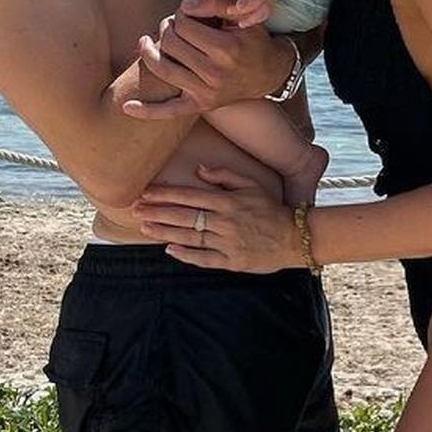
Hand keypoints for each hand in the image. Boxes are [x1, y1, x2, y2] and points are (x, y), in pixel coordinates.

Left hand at [122, 8, 291, 117]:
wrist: (270, 73)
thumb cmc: (253, 39)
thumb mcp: (242, 16)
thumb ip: (215, 2)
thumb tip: (184, 5)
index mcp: (226, 49)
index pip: (185, 25)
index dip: (181, 14)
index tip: (186, 13)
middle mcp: (215, 73)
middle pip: (172, 44)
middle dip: (167, 29)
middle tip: (172, 25)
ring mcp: (206, 92)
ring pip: (163, 68)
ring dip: (149, 52)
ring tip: (145, 42)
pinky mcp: (201, 106)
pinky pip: (170, 111)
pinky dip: (147, 111)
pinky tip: (127, 107)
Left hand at [133, 165, 299, 270]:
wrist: (296, 237)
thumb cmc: (272, 209)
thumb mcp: (252, 185)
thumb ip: (226, 175)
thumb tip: (200, 170)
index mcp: (228, 201)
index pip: (190, 196)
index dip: (165, 194)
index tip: (145, 192)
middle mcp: (225, 221)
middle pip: (185, 216)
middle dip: (158, 212)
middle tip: (135, 210)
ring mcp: (228, 243)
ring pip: (190, 237)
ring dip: (165, 232)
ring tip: (145, 228)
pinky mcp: (232, 261)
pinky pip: (204, 259)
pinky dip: (186, 255)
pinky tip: (169, 250)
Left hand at [224, 0, 282, 27]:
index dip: (247, 0)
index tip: (238, 7)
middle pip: (259, 4)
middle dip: (246, 11)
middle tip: (229, 12)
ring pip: (265, 11)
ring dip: (253, 19)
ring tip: (240, 24)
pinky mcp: (272, 3)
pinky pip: (266, 14)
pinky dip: (257, 20)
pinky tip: (246, 23)